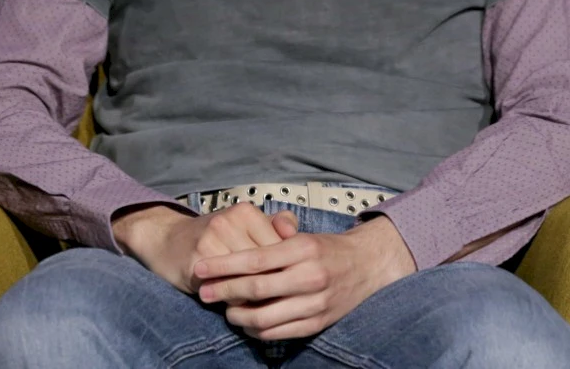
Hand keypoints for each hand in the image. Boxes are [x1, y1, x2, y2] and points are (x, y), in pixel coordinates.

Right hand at [112, 203, 294, 295]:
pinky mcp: (196, 263)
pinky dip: (234, 298)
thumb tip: (294, 235)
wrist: (165, 239)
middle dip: (272, 281)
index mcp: (245, 211)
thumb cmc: (211, 235)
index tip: (286, 277)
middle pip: (265, 261)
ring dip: (254, 293)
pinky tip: (235, 300)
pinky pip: (227, 287)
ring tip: (256, 300)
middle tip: (277, 295)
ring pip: (247, 276)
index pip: (279, 244)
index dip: (284, 265)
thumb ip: (273, 226)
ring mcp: (211, 241)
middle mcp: (229, 222)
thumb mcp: (243, 224)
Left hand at [193, 215, 416, 340]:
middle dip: (224, 291)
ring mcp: (315, 303)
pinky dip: (256, 330)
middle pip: (256, 289)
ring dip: (238, 315)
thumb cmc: (330, 250)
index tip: (201, 268)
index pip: (255, 259)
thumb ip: (272, 241)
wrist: (368, 266)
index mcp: (304, 249)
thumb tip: (237, 252)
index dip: (223, 265)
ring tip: (226, 309)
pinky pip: (278, 333)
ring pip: (264, 317)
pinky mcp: (317, 323)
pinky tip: (247, 322)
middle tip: (205, 291)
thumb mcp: (305, 236)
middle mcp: (310, 276)